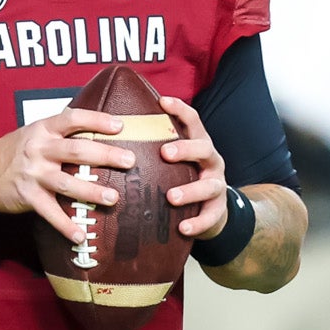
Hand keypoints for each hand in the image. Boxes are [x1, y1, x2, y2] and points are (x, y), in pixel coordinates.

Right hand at [0, 106, 134, 243]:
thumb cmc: (14, 152)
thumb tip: (98, 133)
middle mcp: (39, 149)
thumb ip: (60, 133)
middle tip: (129, 161)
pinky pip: (51, 213)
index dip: (97, 121)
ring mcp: (34, 174)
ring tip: (113, 198)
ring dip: (92, 191)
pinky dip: (66, 226)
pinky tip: (81, 235)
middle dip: (106, 156)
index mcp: (43, 129)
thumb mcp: (34, 133)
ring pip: (67, 182)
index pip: (72, 119)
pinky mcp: (29, 197)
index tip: (120, 126)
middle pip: (77, 151)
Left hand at [159, 94, 230, 239]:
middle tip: (164, 153)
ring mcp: (217, 185)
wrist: (209, 211)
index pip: (192, 121)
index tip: (162, 101)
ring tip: (170, 197)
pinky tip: (182, 228)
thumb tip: (112, 131)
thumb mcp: (172, 161)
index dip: (180, 109)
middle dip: (185, 149)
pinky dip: (197, 222)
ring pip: (210, 185)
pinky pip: (210, 216)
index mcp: (197, 144)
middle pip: (204, 148)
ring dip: (190, 190)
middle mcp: (210, 161)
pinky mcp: (218, 210)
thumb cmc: (181, 178)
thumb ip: (153, 148)